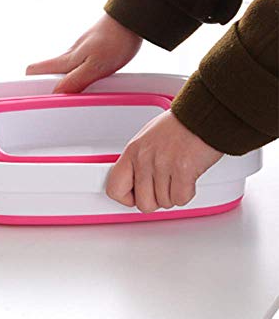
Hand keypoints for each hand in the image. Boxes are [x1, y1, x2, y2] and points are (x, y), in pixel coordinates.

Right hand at [26, 14, 141, 92]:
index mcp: (65, 60)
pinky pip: (80, 69)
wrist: (132, 18)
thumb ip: (75, 81)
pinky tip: (95, 83)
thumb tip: (56, 93)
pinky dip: (82, 78)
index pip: (33, 71)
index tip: (37, 99)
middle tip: (61, 104)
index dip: (30, 85)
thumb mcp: (95, 66)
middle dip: (50, 90)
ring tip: (80, 97)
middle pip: (47, 74)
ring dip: (68, 86)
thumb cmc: (116, 38)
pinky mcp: (92, 52)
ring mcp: (80, 53)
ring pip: (65, 72)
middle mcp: (69, 56)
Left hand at [106, 111, 223, 212]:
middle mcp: (144, 159)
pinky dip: (187, 193)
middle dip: (156, 200)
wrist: (203, 115)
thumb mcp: (147, 139)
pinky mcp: (183, 170)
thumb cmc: (179, 126)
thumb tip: (134, 181)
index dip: (127, 198)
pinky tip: (188, 178)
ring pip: (164, 202)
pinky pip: (181, 199)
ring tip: (178, 175)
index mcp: (132, 151)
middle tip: (164, 187)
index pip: (114, 188)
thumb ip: (138, 162)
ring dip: (173, 194)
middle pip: (143, 203)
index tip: (136, 195)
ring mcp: (162, 164)